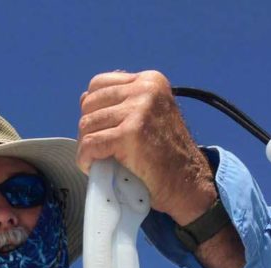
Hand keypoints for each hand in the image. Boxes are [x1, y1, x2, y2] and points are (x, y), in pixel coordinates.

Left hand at [77, 70, 216, 223]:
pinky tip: (92, 167)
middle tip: (97, 150)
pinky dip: (85, 159)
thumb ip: (124, 104)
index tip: (100, 130)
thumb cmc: (165, 156)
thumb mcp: (150, 116)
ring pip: (87, 125)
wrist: (185, 182)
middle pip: (90, 104)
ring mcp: (138, 110)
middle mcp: (145, 90)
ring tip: (96, 160)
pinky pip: (90, 144)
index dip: (91, 109)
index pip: (99, 84)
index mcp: (150, 81)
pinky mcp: (129, 134)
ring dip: (86, 147)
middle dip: (88, 130)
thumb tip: (84, 99)